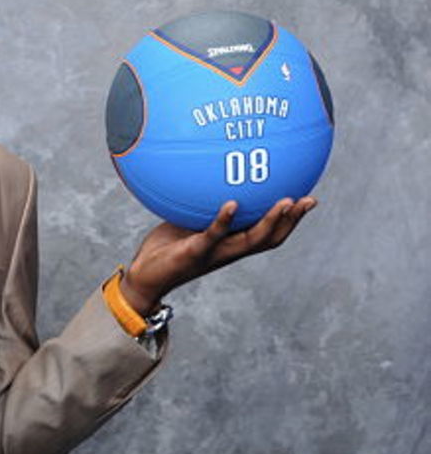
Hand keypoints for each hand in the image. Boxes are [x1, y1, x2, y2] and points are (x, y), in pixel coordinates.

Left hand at [121, 196, 317, 314]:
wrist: (143, 277)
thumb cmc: (165, 249)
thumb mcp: (186, 222)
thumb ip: (199, 206)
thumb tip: (205, 176)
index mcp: (230, 245)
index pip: (267, 233)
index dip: (289, 220)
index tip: (307, 199)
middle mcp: (228, 252)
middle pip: (270, 238)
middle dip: (291, 220)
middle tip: (309, 200)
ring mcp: (213, 254)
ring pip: (251, 240)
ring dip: (269, 222)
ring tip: (284, 202)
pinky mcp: (195, 252)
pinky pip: (213, 235)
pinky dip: (224, 220)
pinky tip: (232, 204)